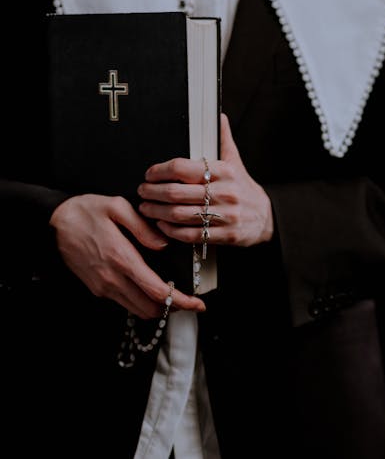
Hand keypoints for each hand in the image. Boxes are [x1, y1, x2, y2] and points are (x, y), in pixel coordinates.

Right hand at [50, 194, 205, 317]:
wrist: (51, 223)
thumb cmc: (85, 211)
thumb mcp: (116, 207)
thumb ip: (143, 227)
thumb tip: (163, 245)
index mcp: (122, 259)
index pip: (157, 291)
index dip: (182, 301)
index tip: (199, 304)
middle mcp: (113, 279)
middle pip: (150, 308)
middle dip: (174, 308)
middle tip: (190, 299)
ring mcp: (103, 287)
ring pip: (138, 310)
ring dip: (158, 307)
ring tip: (175, 296)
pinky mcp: (97, 288)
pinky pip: (125, 303)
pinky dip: (143, 302)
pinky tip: (152, 290)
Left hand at [138, 114, 273, 246]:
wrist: (266, 217)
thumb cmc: (244, 188)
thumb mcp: (236, 162)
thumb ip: (223, 140)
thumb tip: (218, 116)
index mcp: (224, 172)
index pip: (182, 168)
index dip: (160, 171)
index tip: (150, 174)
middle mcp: (225, 192)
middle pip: (177, 192)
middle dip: (152, 192)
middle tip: (142, 191)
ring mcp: (225, 215)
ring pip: (180, 215)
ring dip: (157, 212)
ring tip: (146, 207)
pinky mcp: (225, 234)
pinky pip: (191, 234)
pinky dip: (171, 230)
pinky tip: (162, 224)